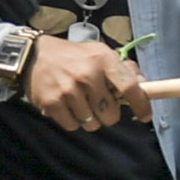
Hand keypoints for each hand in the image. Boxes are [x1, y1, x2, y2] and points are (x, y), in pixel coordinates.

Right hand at [22, 31, 142, 131]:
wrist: (33, 56)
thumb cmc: (72, 56)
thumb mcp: (100, 53)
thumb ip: (123, 69)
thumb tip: (144, 84)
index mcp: (103, 60)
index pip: (129, 87)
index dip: (141, 104)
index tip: (145, 116)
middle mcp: (87, 75)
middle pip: (111, 114)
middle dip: (108, 113)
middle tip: (98, 103)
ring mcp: (69, 90)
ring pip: (92, 124)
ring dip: (90, 118)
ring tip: (81, 103)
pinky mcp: (53, 103)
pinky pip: (73, 126)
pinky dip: (73, 121)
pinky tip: (68, 107)